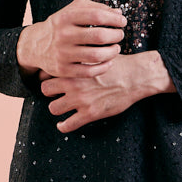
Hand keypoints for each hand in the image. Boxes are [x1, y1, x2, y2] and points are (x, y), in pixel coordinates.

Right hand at [17, 0, 126, 77]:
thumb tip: (118, 14)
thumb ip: (95, 8)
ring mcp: (62, 54)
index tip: (122, 22)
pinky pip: (90, 71)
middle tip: (119, 35)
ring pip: (96, 55)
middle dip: (116, 35)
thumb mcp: (73, 10)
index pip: (97, 16)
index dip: (114, 19)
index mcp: (66, 17)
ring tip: (116, 48)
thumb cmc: (61, 25)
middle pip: (99, 36)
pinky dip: (104, 67)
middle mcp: (63, 35)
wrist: (36, 45)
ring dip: (112, 52)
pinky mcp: (63, 70)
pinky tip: (109, 62)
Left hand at [41, 51, 172, 132]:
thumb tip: (74, 55)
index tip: (53, 80)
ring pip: (53, 108)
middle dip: (49, 93)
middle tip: (56, 94)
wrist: (136, 77)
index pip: (47, 73)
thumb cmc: (119, 65)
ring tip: (62, 109)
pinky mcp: (90, 113)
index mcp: (74, 68)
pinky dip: (63, 126)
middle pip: (45, 90)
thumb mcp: (96, 55)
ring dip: (57, 109)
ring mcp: (81, 99)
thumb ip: (81, 58)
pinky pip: (68, 125)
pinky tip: (63, 125)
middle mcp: (74, 83)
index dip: (49, 77)